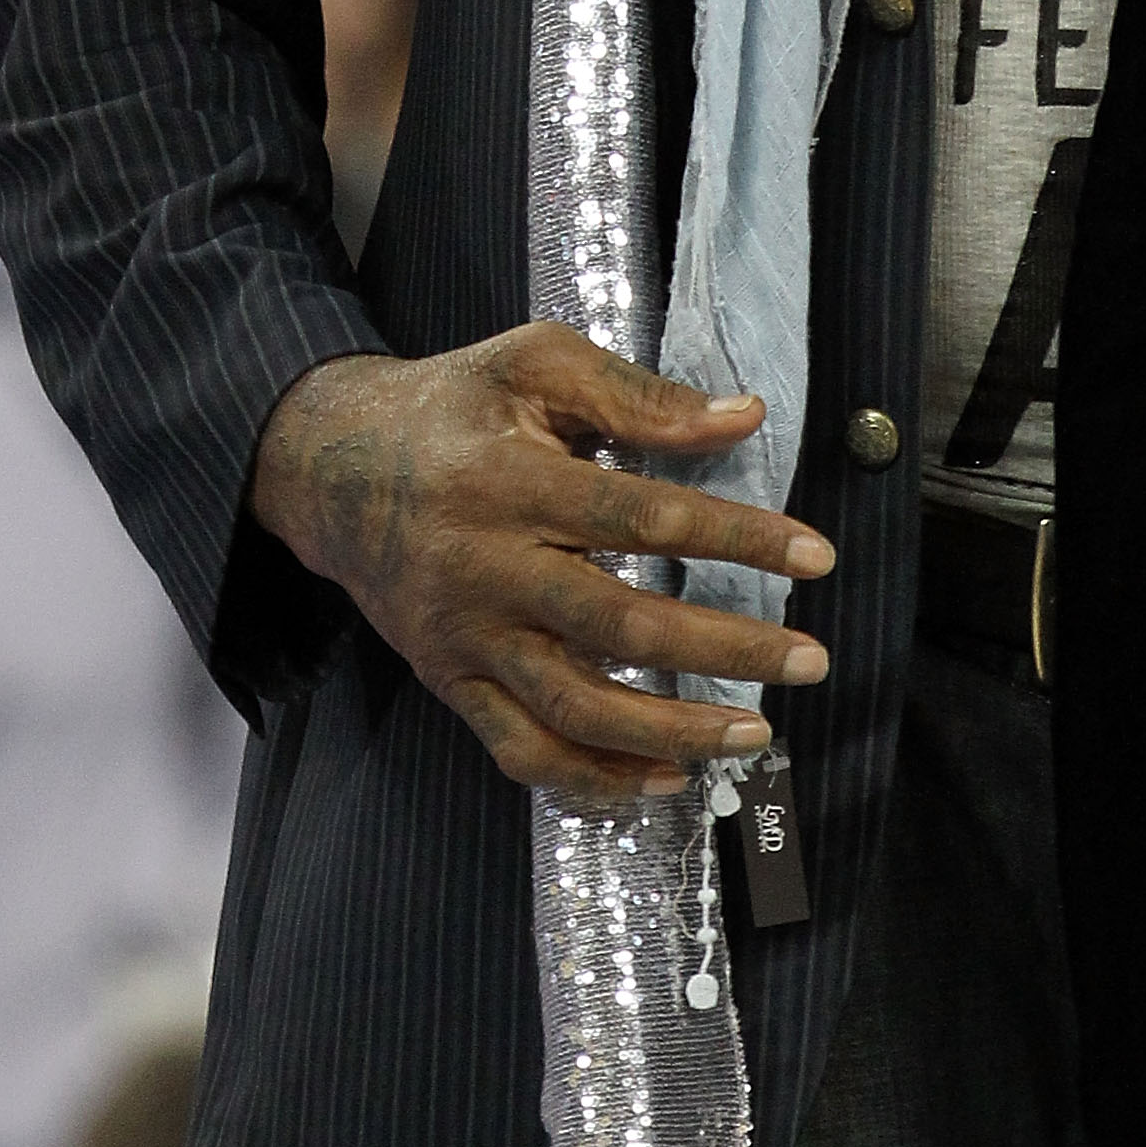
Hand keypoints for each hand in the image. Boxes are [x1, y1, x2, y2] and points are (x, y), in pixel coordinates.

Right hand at [251, 328, 831, 807]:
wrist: (331, 468)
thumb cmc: (451, 407)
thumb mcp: (535, 364)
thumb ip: (638, 395)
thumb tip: (743, 418)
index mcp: (511, 482)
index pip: (643, 516)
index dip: (737, 537)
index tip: (814, 556)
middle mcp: (486, 570)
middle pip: (621, 627)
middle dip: (727, 651)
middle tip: (809, 660)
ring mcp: (467, 639)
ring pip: (576, 708)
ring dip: (674, 731)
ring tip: (755, 733)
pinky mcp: (451, 682)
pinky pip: (523, 750)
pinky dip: (594, 780)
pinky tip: (664, 782)